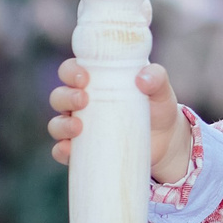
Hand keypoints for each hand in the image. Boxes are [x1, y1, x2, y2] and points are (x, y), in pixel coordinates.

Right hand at [49, 59, 192, 181]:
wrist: (166, 140)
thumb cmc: (157, 105)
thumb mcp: (160, 89)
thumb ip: (155, 77)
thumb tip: (142, 79)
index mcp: (94, 80)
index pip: (70, 70)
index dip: (70, 72)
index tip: (84, 78)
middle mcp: (81, 103)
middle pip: (59, 96)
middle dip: (66, 97)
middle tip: (83, 100)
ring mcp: (80, 128)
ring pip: (56, 124)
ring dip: (61, 125)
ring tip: (78, 127)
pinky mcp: (84, 151)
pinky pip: (62, 151)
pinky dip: (61, 151)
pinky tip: (68, 150)